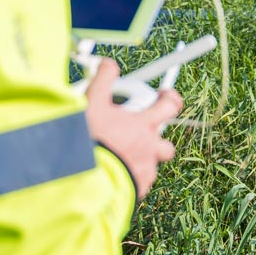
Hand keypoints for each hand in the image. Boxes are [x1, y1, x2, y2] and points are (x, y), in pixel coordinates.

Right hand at [83, 59, 181, 200]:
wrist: (84, 178)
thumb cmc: (91, 139)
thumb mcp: (92, 103)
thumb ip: (103, 80)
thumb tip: (109, 64)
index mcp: (143, 125)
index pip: (170, 106)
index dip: (170, 98)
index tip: (164, 95)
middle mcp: (150, 148)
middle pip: (167, 143)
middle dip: (156, 138)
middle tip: (136, 134)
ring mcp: (145, 171)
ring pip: (151, 164)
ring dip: (140, 159)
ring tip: (119, 156)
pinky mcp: (138, 189)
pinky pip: (140, 182)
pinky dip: (130, 177)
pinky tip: (114, 173)